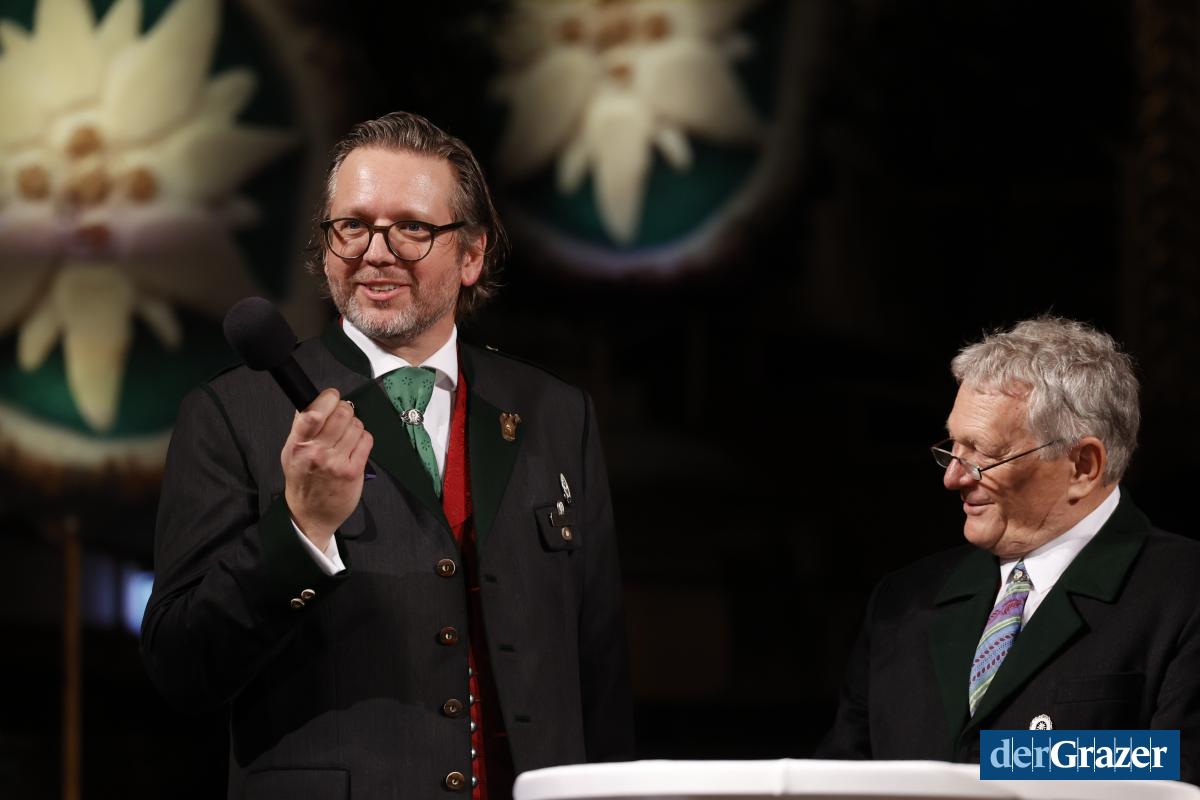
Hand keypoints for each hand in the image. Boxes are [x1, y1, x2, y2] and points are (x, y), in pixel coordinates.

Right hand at [281, 388, 372, 550]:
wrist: (310, 514)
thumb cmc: (302, 481)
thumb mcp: (290, 452)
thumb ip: (300, 427)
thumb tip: (310, 402)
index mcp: (298, 444)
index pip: (313, 412)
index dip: (327, 398)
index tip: (331, 397)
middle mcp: (317, 452)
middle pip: (342, 413)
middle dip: (345, 409)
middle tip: (342, 415)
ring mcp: (336, 462)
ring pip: (356, 425)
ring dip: (354, 425)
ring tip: (346, 436)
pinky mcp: (353, 470)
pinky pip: (366, 440)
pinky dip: (363, 438)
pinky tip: (355, 446)